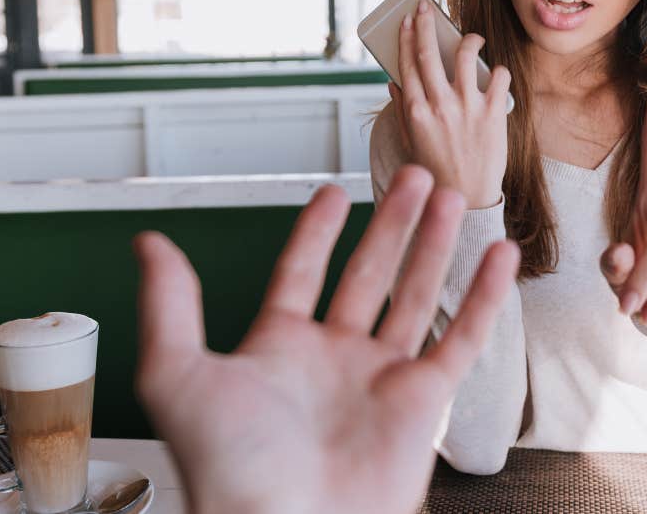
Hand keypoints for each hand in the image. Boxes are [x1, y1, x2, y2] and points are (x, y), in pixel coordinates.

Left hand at [133, 165, 519, 513]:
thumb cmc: (228, 469)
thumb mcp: (178, 375)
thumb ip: (168, 306)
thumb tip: (149, 245)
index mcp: (277, 350)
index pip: (301, 274)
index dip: (317, 233)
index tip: (333, 194)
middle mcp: (332, 360)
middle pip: (368, 275)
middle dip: (390, 223)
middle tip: (411, 176)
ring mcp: (380, 379)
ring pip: (415, 296)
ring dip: (433, 245)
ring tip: (449, 197)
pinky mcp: (423, 403)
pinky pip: (462, 339)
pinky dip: (484, 297)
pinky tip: (497, 257)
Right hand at [390, 0, 511, 209]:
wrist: (469, 200)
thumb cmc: (437, 171)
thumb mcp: (410, 143)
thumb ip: (402, 110)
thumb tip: (394, 82)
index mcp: (415, 112)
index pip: (406, 64)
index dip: (404, 38)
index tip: (405, 21)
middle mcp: (439, 106)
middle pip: (429, 53)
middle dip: (425, 25)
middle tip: (425, 9)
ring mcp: (468, 108)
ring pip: (466, 55)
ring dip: (468, 39)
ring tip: (471, 38)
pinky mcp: (494, 113)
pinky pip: (499, 76)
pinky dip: (498, 69)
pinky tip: (496, 72)